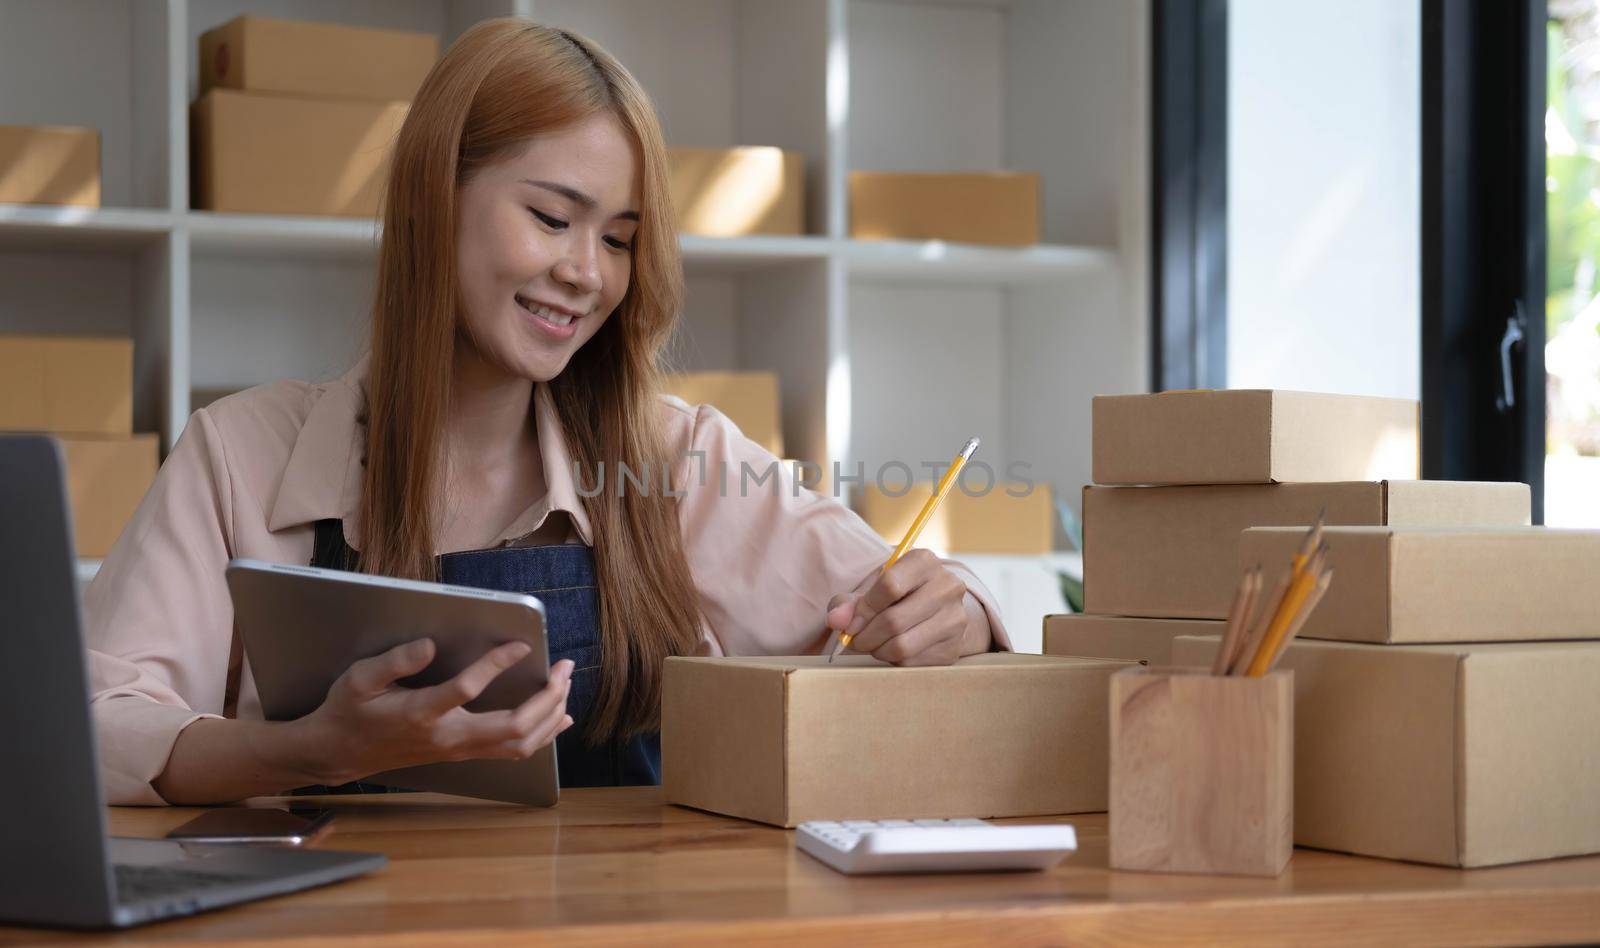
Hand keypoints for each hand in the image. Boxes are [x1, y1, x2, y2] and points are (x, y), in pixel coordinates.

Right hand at [292, 637, 573, 785]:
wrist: (340, 753)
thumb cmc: (350, 711)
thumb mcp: (358, 680)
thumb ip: (393, 662)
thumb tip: (429, 645)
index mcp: (421, 714)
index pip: (467, 689)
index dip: (497, 664)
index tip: (521, 643)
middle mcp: (448, 737)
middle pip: (513, 727)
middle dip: (547, 697)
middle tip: (564, 667)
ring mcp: (459, 750)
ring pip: (521, 744)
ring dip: (551, 715)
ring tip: (565, 683)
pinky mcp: (464, 753)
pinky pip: (513, 750)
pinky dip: (543, 734)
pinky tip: (559, 717)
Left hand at [825, 548, 971, 666]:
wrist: (933, 612)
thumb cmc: (895, 597)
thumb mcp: (869, 590)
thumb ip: (847, 603)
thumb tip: (836, 620)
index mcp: (924, 561)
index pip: (890, 584)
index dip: (864, 609)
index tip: (850, 623)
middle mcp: (948, 586)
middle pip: (894, 620)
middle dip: (866, 636)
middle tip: (855, 641)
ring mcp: (956, 618)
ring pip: (902, 645)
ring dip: (878, 650)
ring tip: (873, 644)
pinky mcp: (954, 647)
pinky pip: (912, 662)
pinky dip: (894, 660)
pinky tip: (893, 649)